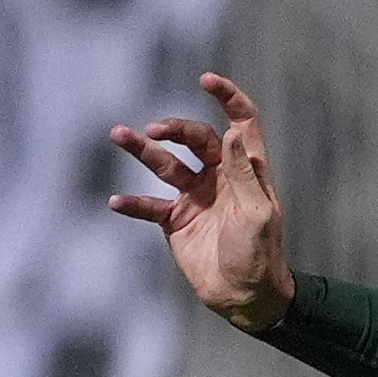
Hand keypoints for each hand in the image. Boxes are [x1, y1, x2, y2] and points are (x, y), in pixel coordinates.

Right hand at [107, 73, 294, 333]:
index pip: (240, 123)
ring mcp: (195, 197)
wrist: (247, 296)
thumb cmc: (260, 255)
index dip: (228, 98)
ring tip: (119, 135)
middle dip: (174, 128)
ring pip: (164, 164)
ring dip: (141, 150)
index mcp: (247, 171)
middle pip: (194, 138)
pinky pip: (148, 204)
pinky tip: (117, 201)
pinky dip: (131, 201)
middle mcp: (220, 178)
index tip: (206, 79)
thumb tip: (231, 134)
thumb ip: (243, 174)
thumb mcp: (257, 214)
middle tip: (155, 132)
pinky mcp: (175, 221)